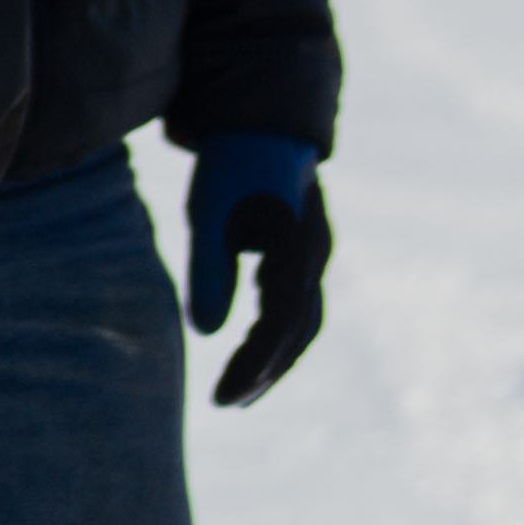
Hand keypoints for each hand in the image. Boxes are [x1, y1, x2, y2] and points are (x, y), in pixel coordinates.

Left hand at [182, 132, 329, 406]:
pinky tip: (251, 349)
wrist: (265, 121)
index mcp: (297, 249)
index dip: (254, 364)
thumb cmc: (232, 164)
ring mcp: (315, 256)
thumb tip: (208, 333)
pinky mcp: (305, 254)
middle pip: (299, 331)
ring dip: (274, 359)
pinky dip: (276, 335)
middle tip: (228, 402)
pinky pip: (298, 306)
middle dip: (266, 371)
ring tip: (240, 388)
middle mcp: (315, 258)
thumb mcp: (208, 214)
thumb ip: (210, 271)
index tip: (223, 398)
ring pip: (304, 323)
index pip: (280, 323)